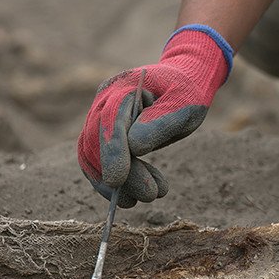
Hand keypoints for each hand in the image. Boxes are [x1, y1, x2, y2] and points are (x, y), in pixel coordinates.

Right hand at [77, 26, 232, 207]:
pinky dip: (116, 183)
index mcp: (123, 88)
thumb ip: (160, 122)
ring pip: (92, 157)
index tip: (117, 179)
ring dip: (117, 183)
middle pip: (96, 142)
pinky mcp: (104, 136)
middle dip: (119, 174)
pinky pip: (99, 163)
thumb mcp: (184, 103)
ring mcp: (100, 118)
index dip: (112, 151)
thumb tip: (135, 147)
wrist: (183, 82)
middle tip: (150, 195)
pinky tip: (136, 195)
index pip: (109, 120)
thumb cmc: (186, 91)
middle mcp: (104, 102)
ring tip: (150, 196)